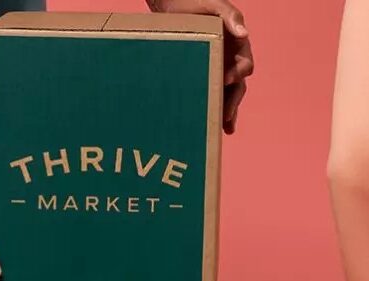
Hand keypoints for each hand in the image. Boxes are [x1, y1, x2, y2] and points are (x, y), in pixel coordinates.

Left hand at [147, 0, 253, 133]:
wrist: (173, 5)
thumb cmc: (195, 1)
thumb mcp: (214, 3)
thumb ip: (230, 15)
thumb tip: (244, 34)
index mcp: (237, 45)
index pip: (245, 65)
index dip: (238, 74)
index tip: (226, 80)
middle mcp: (230, 60)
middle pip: (237, 87)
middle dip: (232, 103)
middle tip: (225, 118)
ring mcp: (218, 70)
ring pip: (226, 95)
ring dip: (226, 113)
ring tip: (223, 129)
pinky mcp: (203, 76)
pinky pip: (212, 95)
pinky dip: (213, 110)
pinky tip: (213, 126)